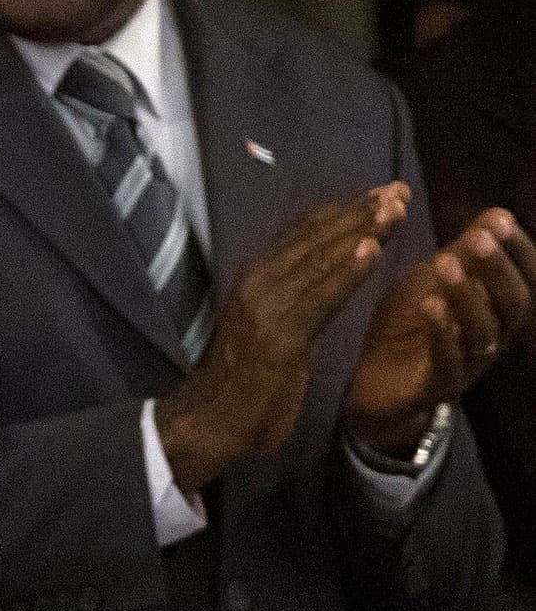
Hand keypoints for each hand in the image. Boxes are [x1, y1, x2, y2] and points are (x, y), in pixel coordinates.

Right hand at [156, 185, 404, 491]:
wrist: (212, 420)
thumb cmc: (244, 379)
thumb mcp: (271, 328)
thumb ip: (294, 299)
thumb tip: (326, 275)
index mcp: (253, 279)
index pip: (300, 234)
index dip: (341, 212)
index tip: (380, 193)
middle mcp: (255, 283)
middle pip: (313, 239)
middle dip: (358, 213)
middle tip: (397, 190)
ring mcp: (265, 308)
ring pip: (318, 261)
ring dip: (359, 233)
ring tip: (394, 209)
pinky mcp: (279, 337)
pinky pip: (319, 298)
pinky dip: (346, 274)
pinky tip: (373, 252)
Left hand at [346, 207, 535, 453]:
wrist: (372, 383)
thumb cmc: (408, 325)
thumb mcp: (432, 281)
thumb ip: (462, 253)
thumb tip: (495, 212)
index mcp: (496, 310)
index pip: (524, 278)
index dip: (517, 249)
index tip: (499, 218)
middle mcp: (493, 337)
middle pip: (513, 304)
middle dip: (497, 268)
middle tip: (478, 238)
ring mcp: (469, 364)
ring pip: (484, 332)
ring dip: (468, 295)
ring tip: (446, 263)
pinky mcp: (439, 387)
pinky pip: (449, 361)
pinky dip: (442, 332)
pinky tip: (431, 304)